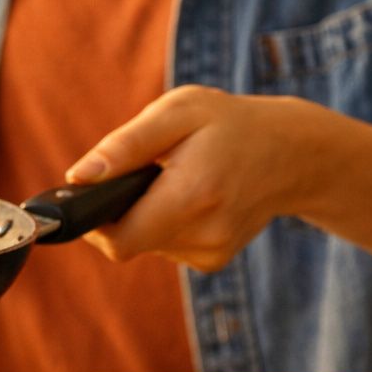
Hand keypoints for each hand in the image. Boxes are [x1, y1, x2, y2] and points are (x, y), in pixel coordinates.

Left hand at [64, 85, 333, 270]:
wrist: (292, 154)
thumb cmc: (228, 124)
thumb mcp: (178, 111)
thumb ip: (127, 145)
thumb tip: (79, 176)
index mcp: (192, 195)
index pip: (118, 240)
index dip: (94, 222)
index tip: (92, 196)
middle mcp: (204, 234)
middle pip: (128, 242)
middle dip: (121, 210)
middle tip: (143, 173)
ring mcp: (211, 252)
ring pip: (146, 244)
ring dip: (145, 215)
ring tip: (175, 178)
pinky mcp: (213, 260)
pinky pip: (166, 246)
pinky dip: (165, 223)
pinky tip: (190, 196)